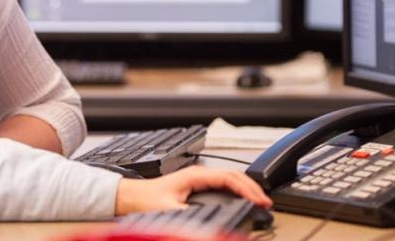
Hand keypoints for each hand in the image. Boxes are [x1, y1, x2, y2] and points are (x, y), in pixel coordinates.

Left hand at [114, 166, 271, 215]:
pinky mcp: (195, 186)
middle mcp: (197, 174)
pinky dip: (236, 191)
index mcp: (194, 176)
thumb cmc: (145, 200)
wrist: (129, 197)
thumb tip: (210, 221)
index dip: (247, 189)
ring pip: (228, 179)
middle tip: (266, 202)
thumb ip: (190, 216)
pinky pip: (222, 185)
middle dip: (251, 187)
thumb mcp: (169, 211)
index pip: (229, 178)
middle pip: (232, 176)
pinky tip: (241, 198)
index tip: (260, 200)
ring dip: (245, 188)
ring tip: (259, 200)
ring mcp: (196, 178)